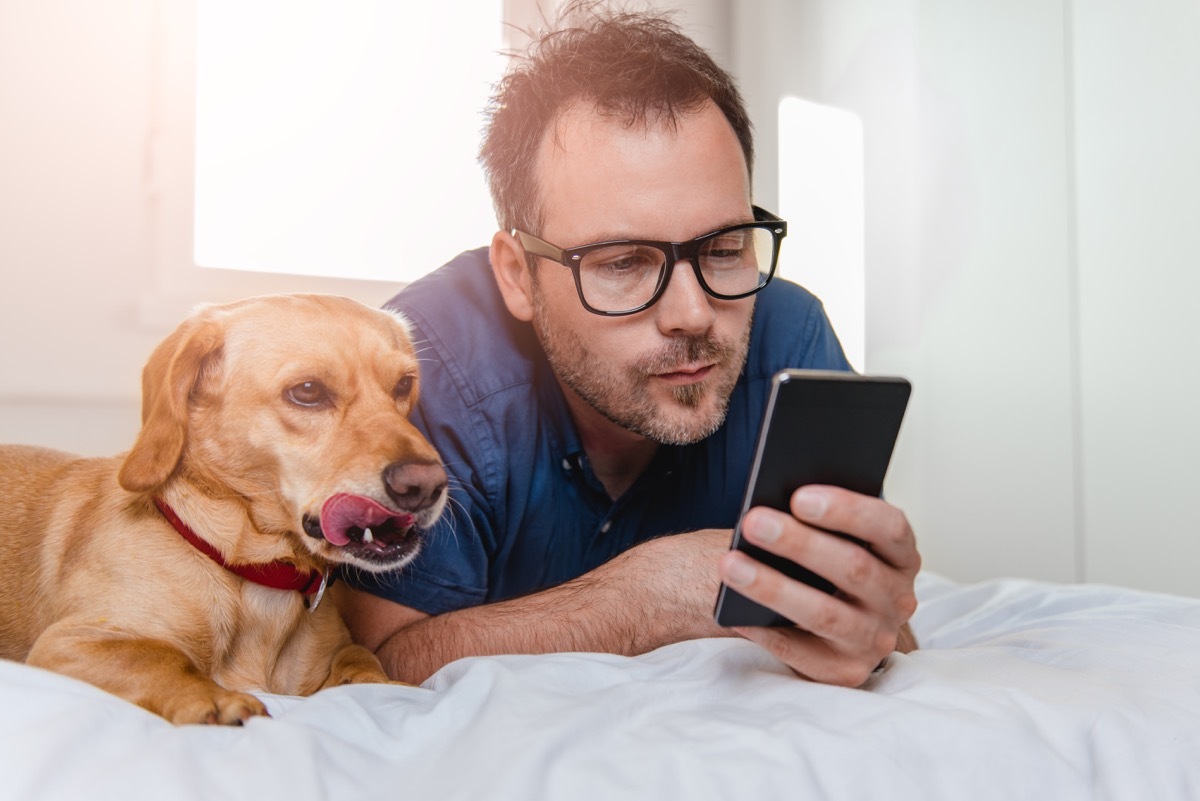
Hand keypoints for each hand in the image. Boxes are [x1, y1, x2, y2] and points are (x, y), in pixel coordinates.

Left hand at [717, 485, 920, 686]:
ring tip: (730, 564)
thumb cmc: (827, 565)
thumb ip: (819, 524)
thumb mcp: (838, 541)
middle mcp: (898, 600)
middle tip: (754, 522)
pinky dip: (765, 631)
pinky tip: (735, 612)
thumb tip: (775, 509)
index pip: (888, 527)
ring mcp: (875, 640)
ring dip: (774, 587)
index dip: (847, 510)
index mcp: (901, 557)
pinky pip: (801, 653)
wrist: (835, 625)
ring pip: (825, 614)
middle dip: (799, 543)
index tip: (799, 497)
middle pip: (854, 568)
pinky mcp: (847, 671)